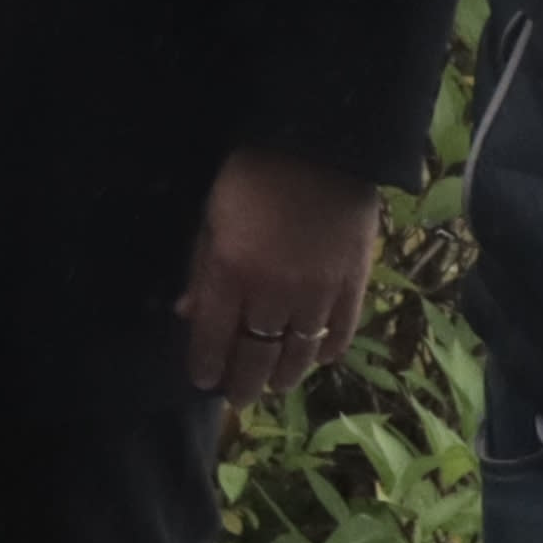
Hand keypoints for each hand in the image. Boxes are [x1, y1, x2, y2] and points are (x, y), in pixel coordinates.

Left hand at [180, 151, 385, 404]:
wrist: (323, 145)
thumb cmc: (253, 175)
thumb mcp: (212, 216)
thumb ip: (201, 269)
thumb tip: (188, 313)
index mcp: (230, 272)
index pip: (213, 337)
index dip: (206, 364)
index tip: (204, 380)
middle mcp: (273, 292)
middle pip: (256, 355)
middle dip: (244, 382)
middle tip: (239, 397)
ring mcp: (318, 292)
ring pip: (299, 352)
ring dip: (285, 375)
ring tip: (275, 386)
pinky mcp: (354, 283)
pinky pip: (341, 332)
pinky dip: (328, 351)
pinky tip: (318, 358)